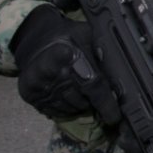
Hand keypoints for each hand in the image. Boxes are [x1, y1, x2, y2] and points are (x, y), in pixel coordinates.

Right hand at [10, 5, 120, 123]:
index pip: (92, 85)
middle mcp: (50, 71)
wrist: (36, 39)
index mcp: (67, 54)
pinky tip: (68, 97)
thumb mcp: (89, 36)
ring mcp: (37, 85)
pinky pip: (53, 111)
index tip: (114, 117)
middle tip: (97, 96)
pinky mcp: (29, 94)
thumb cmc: (69, 37)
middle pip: (81, 100)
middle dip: (93, 103)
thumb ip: (103, 53)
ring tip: (81, 92)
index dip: (105, 103)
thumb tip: (123, 78)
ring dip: (80, 105)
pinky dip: (65, 109)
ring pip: (68, 108)